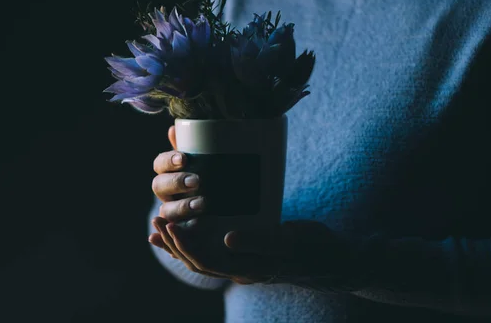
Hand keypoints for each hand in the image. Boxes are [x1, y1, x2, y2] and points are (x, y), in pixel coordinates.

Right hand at [148, 125, 205, 257]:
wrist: (230, 211)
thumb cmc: (215, 178)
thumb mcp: (209, 162)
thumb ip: (195, 146)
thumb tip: (174, 128)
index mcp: (168, 172)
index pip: (160, 164)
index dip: (168, 160)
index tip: (184, 158)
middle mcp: (166, 193)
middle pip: (160, 186)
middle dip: (177, 183)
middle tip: (198, 181)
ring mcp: (171, 214)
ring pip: (166, 212)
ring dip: (181, 208)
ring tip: (203, 205)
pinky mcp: (181, 233)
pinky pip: (172, 238)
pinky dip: (171, 237)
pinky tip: (186, 230)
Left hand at [152, 216, 366, 287]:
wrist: (335, 260)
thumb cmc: (316, 248)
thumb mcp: (291, 240)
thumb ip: (260, 241)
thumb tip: (226, 239)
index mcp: (249, 269)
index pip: (205, 261)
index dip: (183, 245)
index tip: (168, 225)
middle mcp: (242, 270)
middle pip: (198, 262)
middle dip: (173, 243)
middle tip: (155, 219)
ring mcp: (244, 264)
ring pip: (204, 258)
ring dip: (180, 243)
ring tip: (160, 226)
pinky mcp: (248, 254)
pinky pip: (216, 251)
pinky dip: (198, 241)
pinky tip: (190, 228)